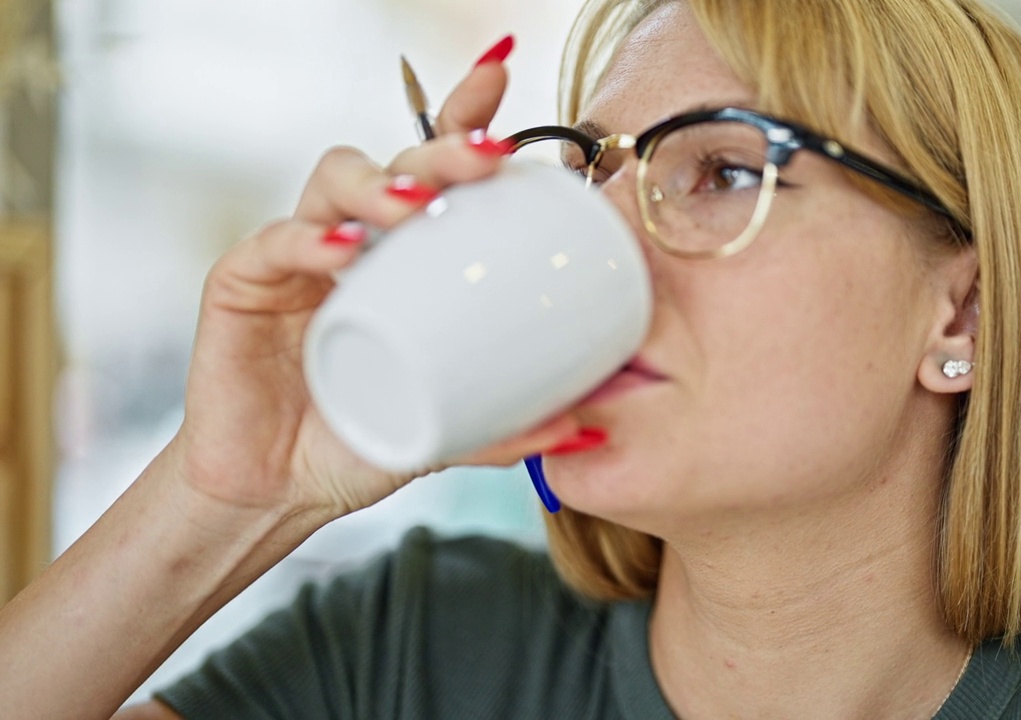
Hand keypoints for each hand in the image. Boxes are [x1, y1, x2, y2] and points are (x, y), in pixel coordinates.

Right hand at [168, 54, 580, 520]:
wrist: (278, 493)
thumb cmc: (361, 443)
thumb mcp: (446, 433)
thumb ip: (505, 426)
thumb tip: (581, 428)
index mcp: (409, 260)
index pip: (439, 169)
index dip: (465, 117)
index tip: (503, 79)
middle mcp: (358, 241)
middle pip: (400, 161)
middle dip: (444, 147)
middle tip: (485, 158)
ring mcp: (299, 255)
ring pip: (337, 178)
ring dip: (381, 182)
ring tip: (417, 205)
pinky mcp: (244, 281)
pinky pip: (276, 241)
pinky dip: (310, 239)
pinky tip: (344, 252)